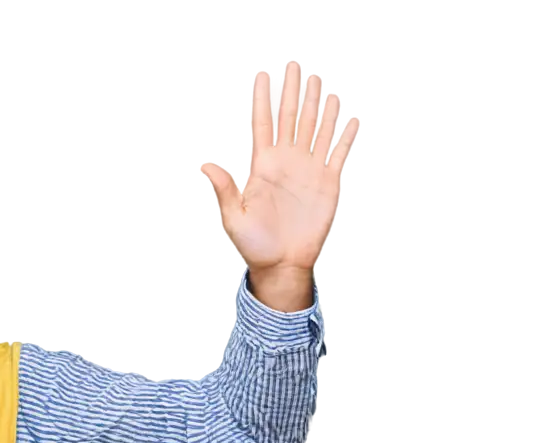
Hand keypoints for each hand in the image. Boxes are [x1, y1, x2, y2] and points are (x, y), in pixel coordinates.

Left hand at [201, 62, 357, 286]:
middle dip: (294, 93)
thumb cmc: (254, 245)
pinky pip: (337, 154)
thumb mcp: (235, 218)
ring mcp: (308, 171)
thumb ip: (225, 190)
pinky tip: (347, 119)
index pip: (264, 125)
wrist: (282, 264)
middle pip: (292, 119)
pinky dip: (343, 137)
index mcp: (264, 167)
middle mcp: (287, 163)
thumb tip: (205, 164)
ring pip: (315, 129)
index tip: (261, 75)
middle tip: (296, 67)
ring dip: (318, 106)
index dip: (263, 100)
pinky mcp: (327, 183)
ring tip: (319, 82)